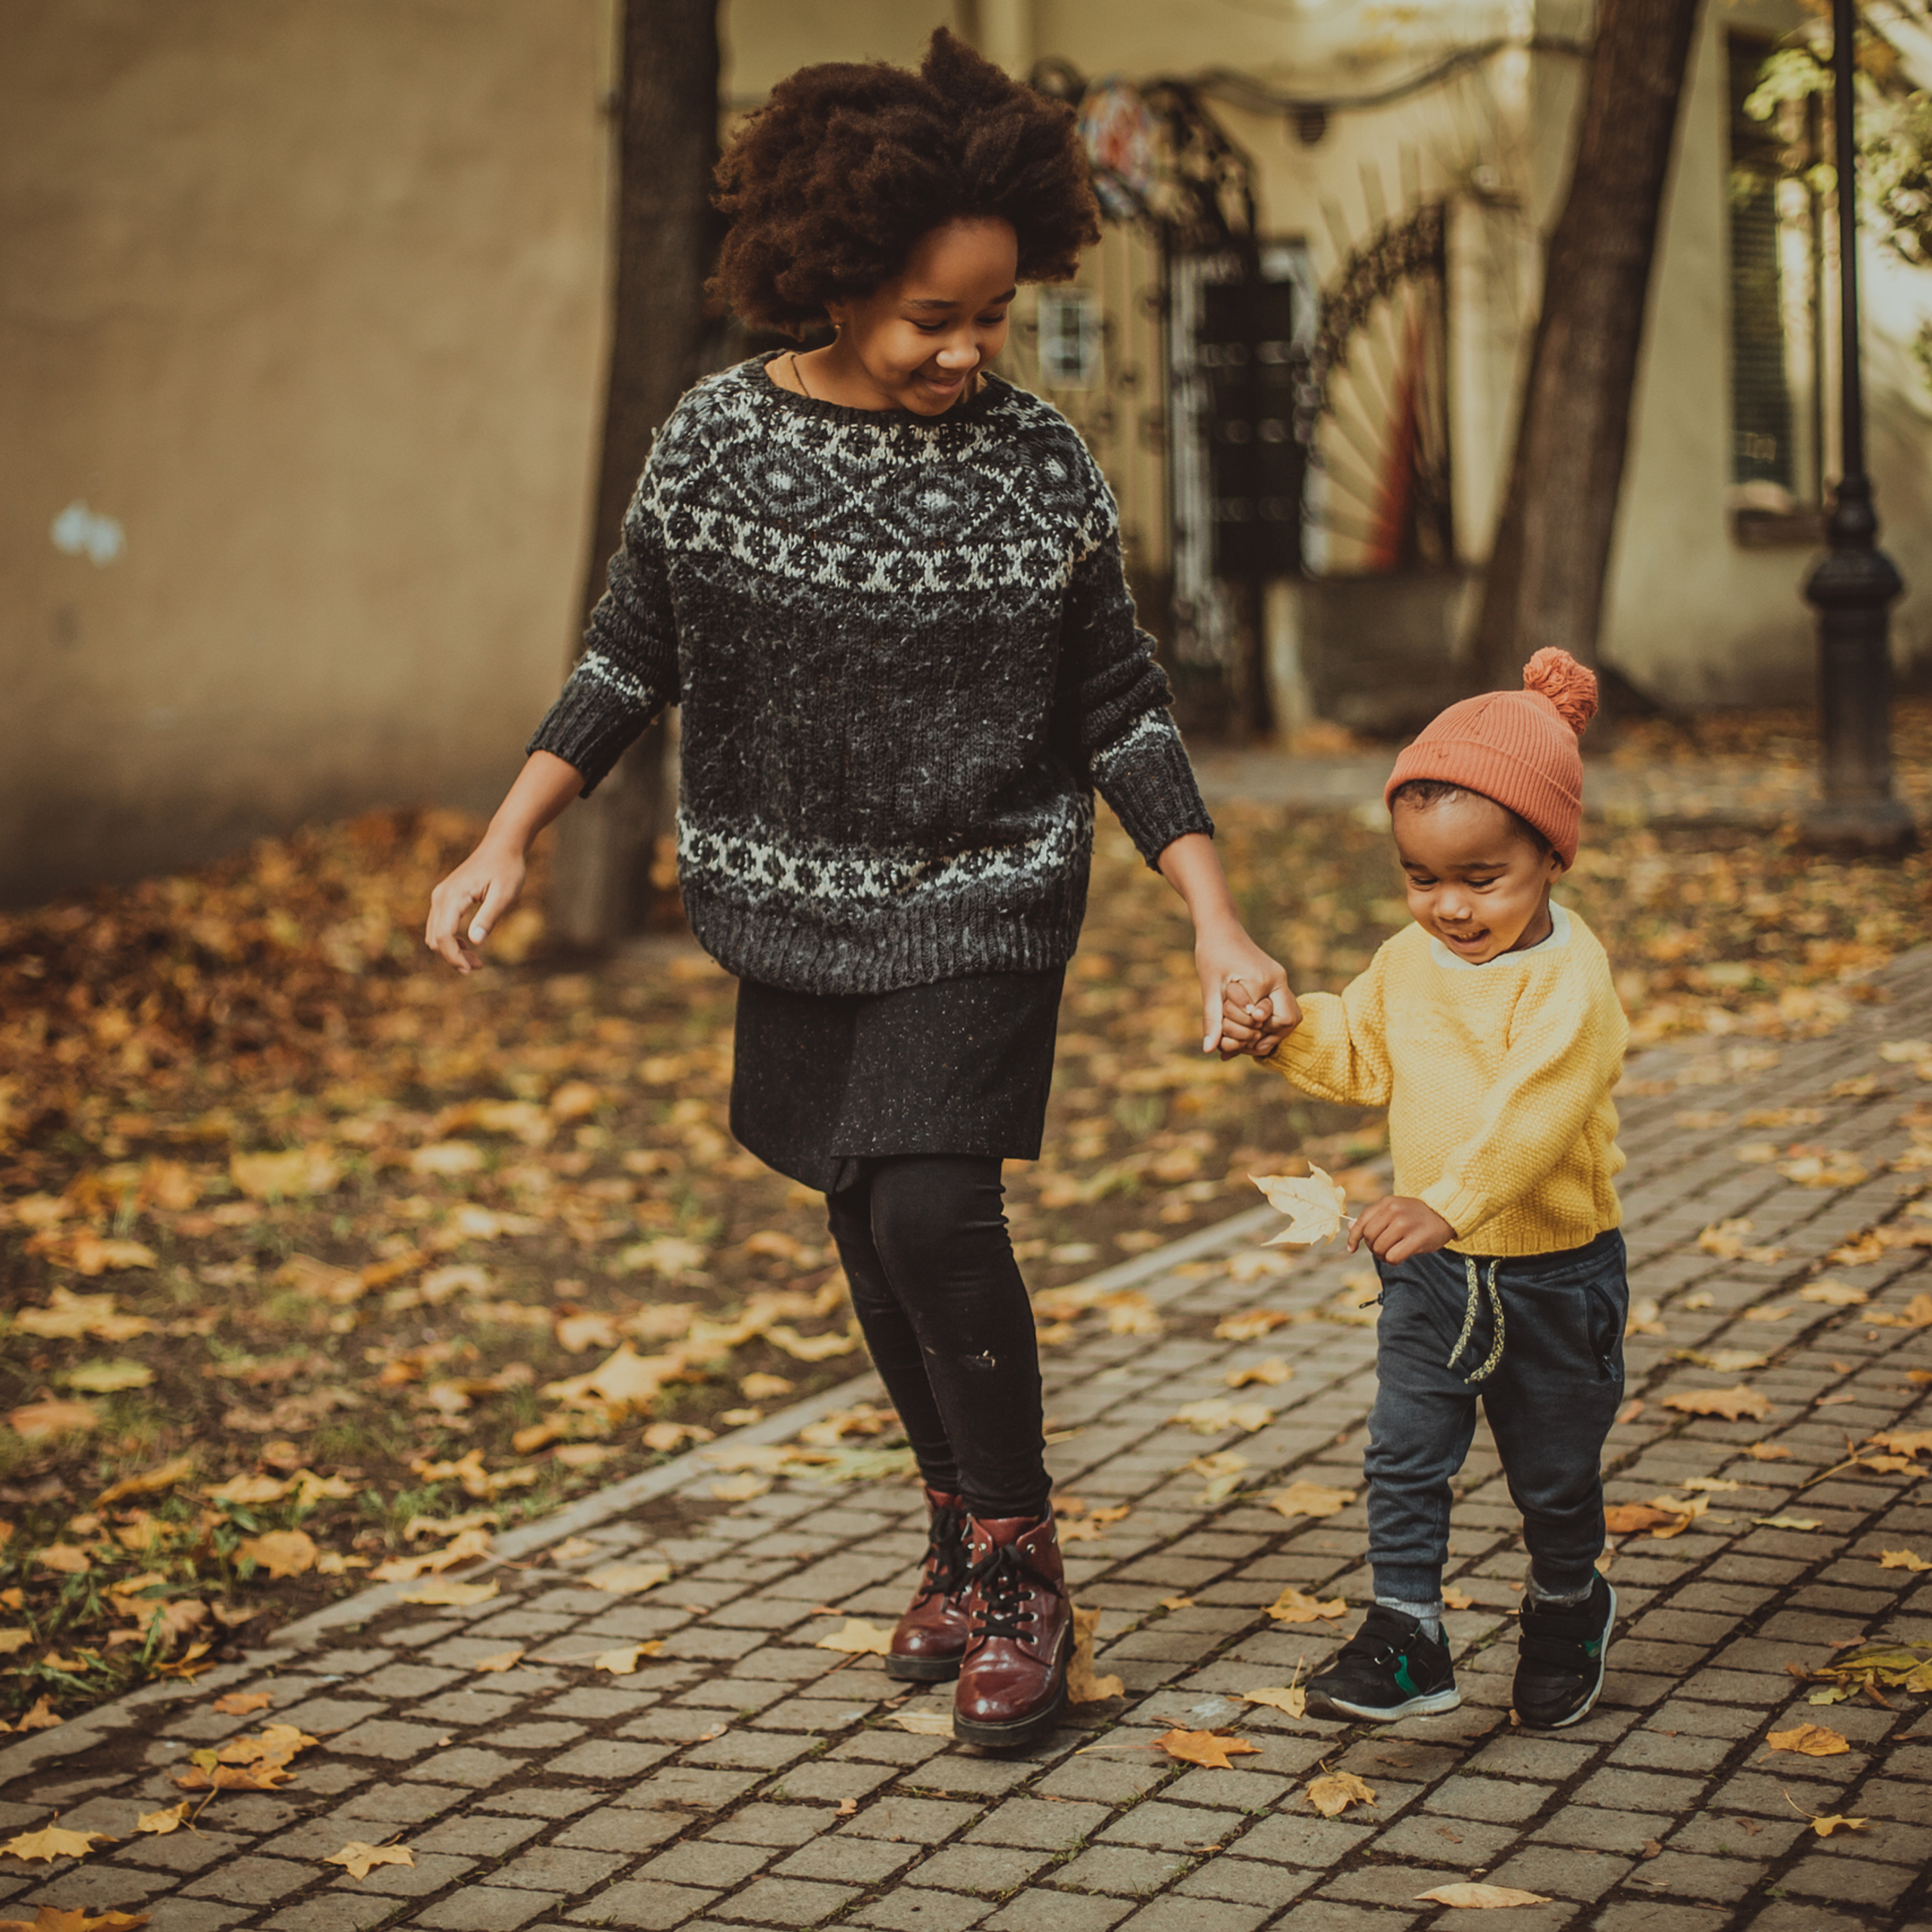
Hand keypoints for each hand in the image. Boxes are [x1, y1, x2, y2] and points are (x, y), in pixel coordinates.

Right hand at [425, 837, 526, 973]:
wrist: (503, 845)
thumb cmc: (507, 869)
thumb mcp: (504, 895)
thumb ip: (488, 917)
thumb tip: (476, 941)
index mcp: (453, 896)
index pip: (443, 936)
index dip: (454, 957)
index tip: (472, 969)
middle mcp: (440, 896)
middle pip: (435, 938)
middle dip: (454, 957)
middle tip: (479, 965)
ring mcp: (440, 895)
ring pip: (434, 933)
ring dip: (451, 950)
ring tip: (476, 959)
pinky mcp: (445, 896)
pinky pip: (439, 925)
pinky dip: (449, 939)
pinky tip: (469, 944)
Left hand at [1196, 935, 1298, 1059]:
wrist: (1220, 927)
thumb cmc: (1212, 953)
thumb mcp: (1209, 987)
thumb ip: (1213, 1019)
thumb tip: (1209, 1050)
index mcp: (1263, 980)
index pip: (1266, 1021)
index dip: (1250, 1035)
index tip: (1230, 1039)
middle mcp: (1278, 980)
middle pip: (1289, 1021)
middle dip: (1266, 1036)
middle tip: (1240, 1044)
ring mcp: (1280, 980)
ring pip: (1288, 1017)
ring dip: (1268, 1031)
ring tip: (1242, 1039)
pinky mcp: (1275, 981)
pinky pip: (1278, 1008)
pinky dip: (1264, 1022)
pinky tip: (1243, 1030)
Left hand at [1348, 1196, 1456, 1263]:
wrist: (1445, 1214)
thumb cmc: (1416, 1215)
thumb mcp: (1393, 1210)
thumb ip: (1372, 1218)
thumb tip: (1349, 1228)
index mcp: (1386, 1203)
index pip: (1360, 1222)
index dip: (1353, 1238)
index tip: (1351, 1248)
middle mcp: (1394, 1212)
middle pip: (1369, 1237)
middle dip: (1372, 1247)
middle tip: (1382, 1249)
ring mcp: (1405, 1224)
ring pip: (1379, 1248)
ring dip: (1382, 1256)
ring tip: (1392, 1253)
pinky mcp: (1416, 1239)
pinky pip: (1393, 1256)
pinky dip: (1392, 1261)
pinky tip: (1399, 1257)